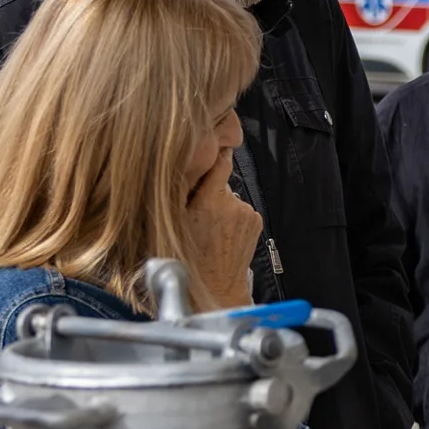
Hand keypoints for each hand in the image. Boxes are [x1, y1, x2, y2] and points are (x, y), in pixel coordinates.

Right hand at [184, 154, 261, 309]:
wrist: (215, 286)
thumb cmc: (189, 258)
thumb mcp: (173, 222)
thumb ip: (179, 194)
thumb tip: (180, 169)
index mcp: (210, 202)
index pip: (219, 163)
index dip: (216, 152)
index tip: (214, 142)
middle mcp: (234, 205)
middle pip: (220, 184)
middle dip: (208, 191)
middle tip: (196, 211)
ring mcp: (248, 214)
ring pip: (229, 199)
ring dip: (220, 207)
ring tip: (208, 229)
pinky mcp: (255, 223)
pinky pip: (240, 212)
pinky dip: (231, 217)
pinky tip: (221, 234)